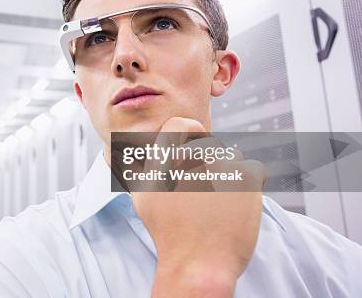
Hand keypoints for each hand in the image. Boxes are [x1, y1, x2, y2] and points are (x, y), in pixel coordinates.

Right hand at [130, 117, 264, 297]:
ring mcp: (221, 164)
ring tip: (218, 204)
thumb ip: (141, 166)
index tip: (192, 149)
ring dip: (228, 175)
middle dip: (209, 165)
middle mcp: (193, 156)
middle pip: (209, 146)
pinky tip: (234, 206)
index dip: (189, 133)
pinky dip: (248, 185)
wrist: (198, 263)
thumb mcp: (141, 196)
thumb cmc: (168, 232)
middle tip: (204, 194)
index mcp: (166, 157)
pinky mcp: (247, 175)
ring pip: (232, 157)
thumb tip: (135, 148)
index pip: (181, 123)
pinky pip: (252, 169)